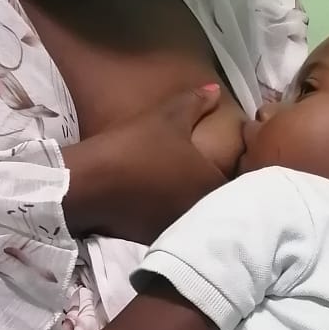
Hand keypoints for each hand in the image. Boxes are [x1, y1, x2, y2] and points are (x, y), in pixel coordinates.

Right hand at [65, 85, 229, 243]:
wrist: (90, 182)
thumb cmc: (135, 146)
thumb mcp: (168, 116)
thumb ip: (197, 102)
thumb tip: (217, 90)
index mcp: (210, 183)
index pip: (238, 185)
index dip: (236, 177)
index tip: (228, 167)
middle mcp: (200, 211)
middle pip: (219, 205)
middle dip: (217, 195)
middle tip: (207, 178)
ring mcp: (178, 228)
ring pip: (196, 219)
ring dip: (194, 209)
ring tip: (183, 192)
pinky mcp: (156, 239)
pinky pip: (174, 229)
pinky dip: (172, 220)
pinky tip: (161, 205)